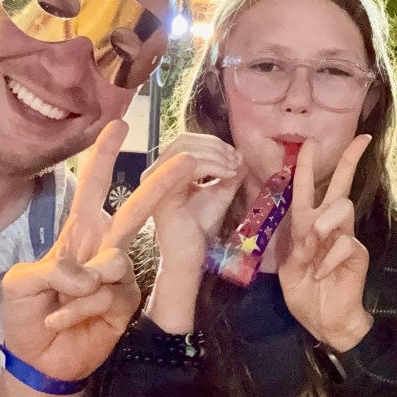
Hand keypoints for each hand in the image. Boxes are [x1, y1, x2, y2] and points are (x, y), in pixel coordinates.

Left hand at [1, 120, 198, 382]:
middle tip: (186, 161)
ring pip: (114, 261)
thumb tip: (91, 272)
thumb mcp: (19, 285)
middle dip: (159, 185)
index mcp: (77, 233)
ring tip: (55, 310)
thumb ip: (51, 269)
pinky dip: (80, 308)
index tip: (118, 125)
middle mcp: (103, 247)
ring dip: (81, 286)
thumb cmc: (26, 314)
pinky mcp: (126, 302)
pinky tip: (62, 321)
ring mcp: (118, 275)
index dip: (103, 156)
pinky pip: (107, 295)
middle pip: (134, 210)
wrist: (39, 361)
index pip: (92, 188)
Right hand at [144, 133, 246, 275]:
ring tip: (233, 168)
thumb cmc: (201, 226)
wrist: (191, 255)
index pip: (187, 142)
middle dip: (215, 146)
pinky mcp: (163, 192)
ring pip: (186, 150)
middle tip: (236, 160)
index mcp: (167, 169)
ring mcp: (156, 181)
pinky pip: (188, 166)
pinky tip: (228, 174)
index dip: (213, 143)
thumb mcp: (219, 192)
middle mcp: (156, 172)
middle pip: (184, 140)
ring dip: (216, 155)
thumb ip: (228, 172)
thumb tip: (240, 155)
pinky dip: (212, 166)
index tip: (236, 156)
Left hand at [278, 135, 372, 352]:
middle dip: (349, 160)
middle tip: (361, 139)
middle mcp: (327, 225)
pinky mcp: (356, 252)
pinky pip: (344, 242)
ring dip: (323, 226)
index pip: (306, 188)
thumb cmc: (304, 294)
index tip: (312, 142)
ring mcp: (345, 236)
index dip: (307, 164)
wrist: (324, 321)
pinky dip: (327, 259)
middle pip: (341, 185)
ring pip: (341, 208)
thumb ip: (298, 246)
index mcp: (306, 224)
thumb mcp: (289, 269)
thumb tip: (315, 231)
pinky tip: (322, 275)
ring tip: (312, 253)